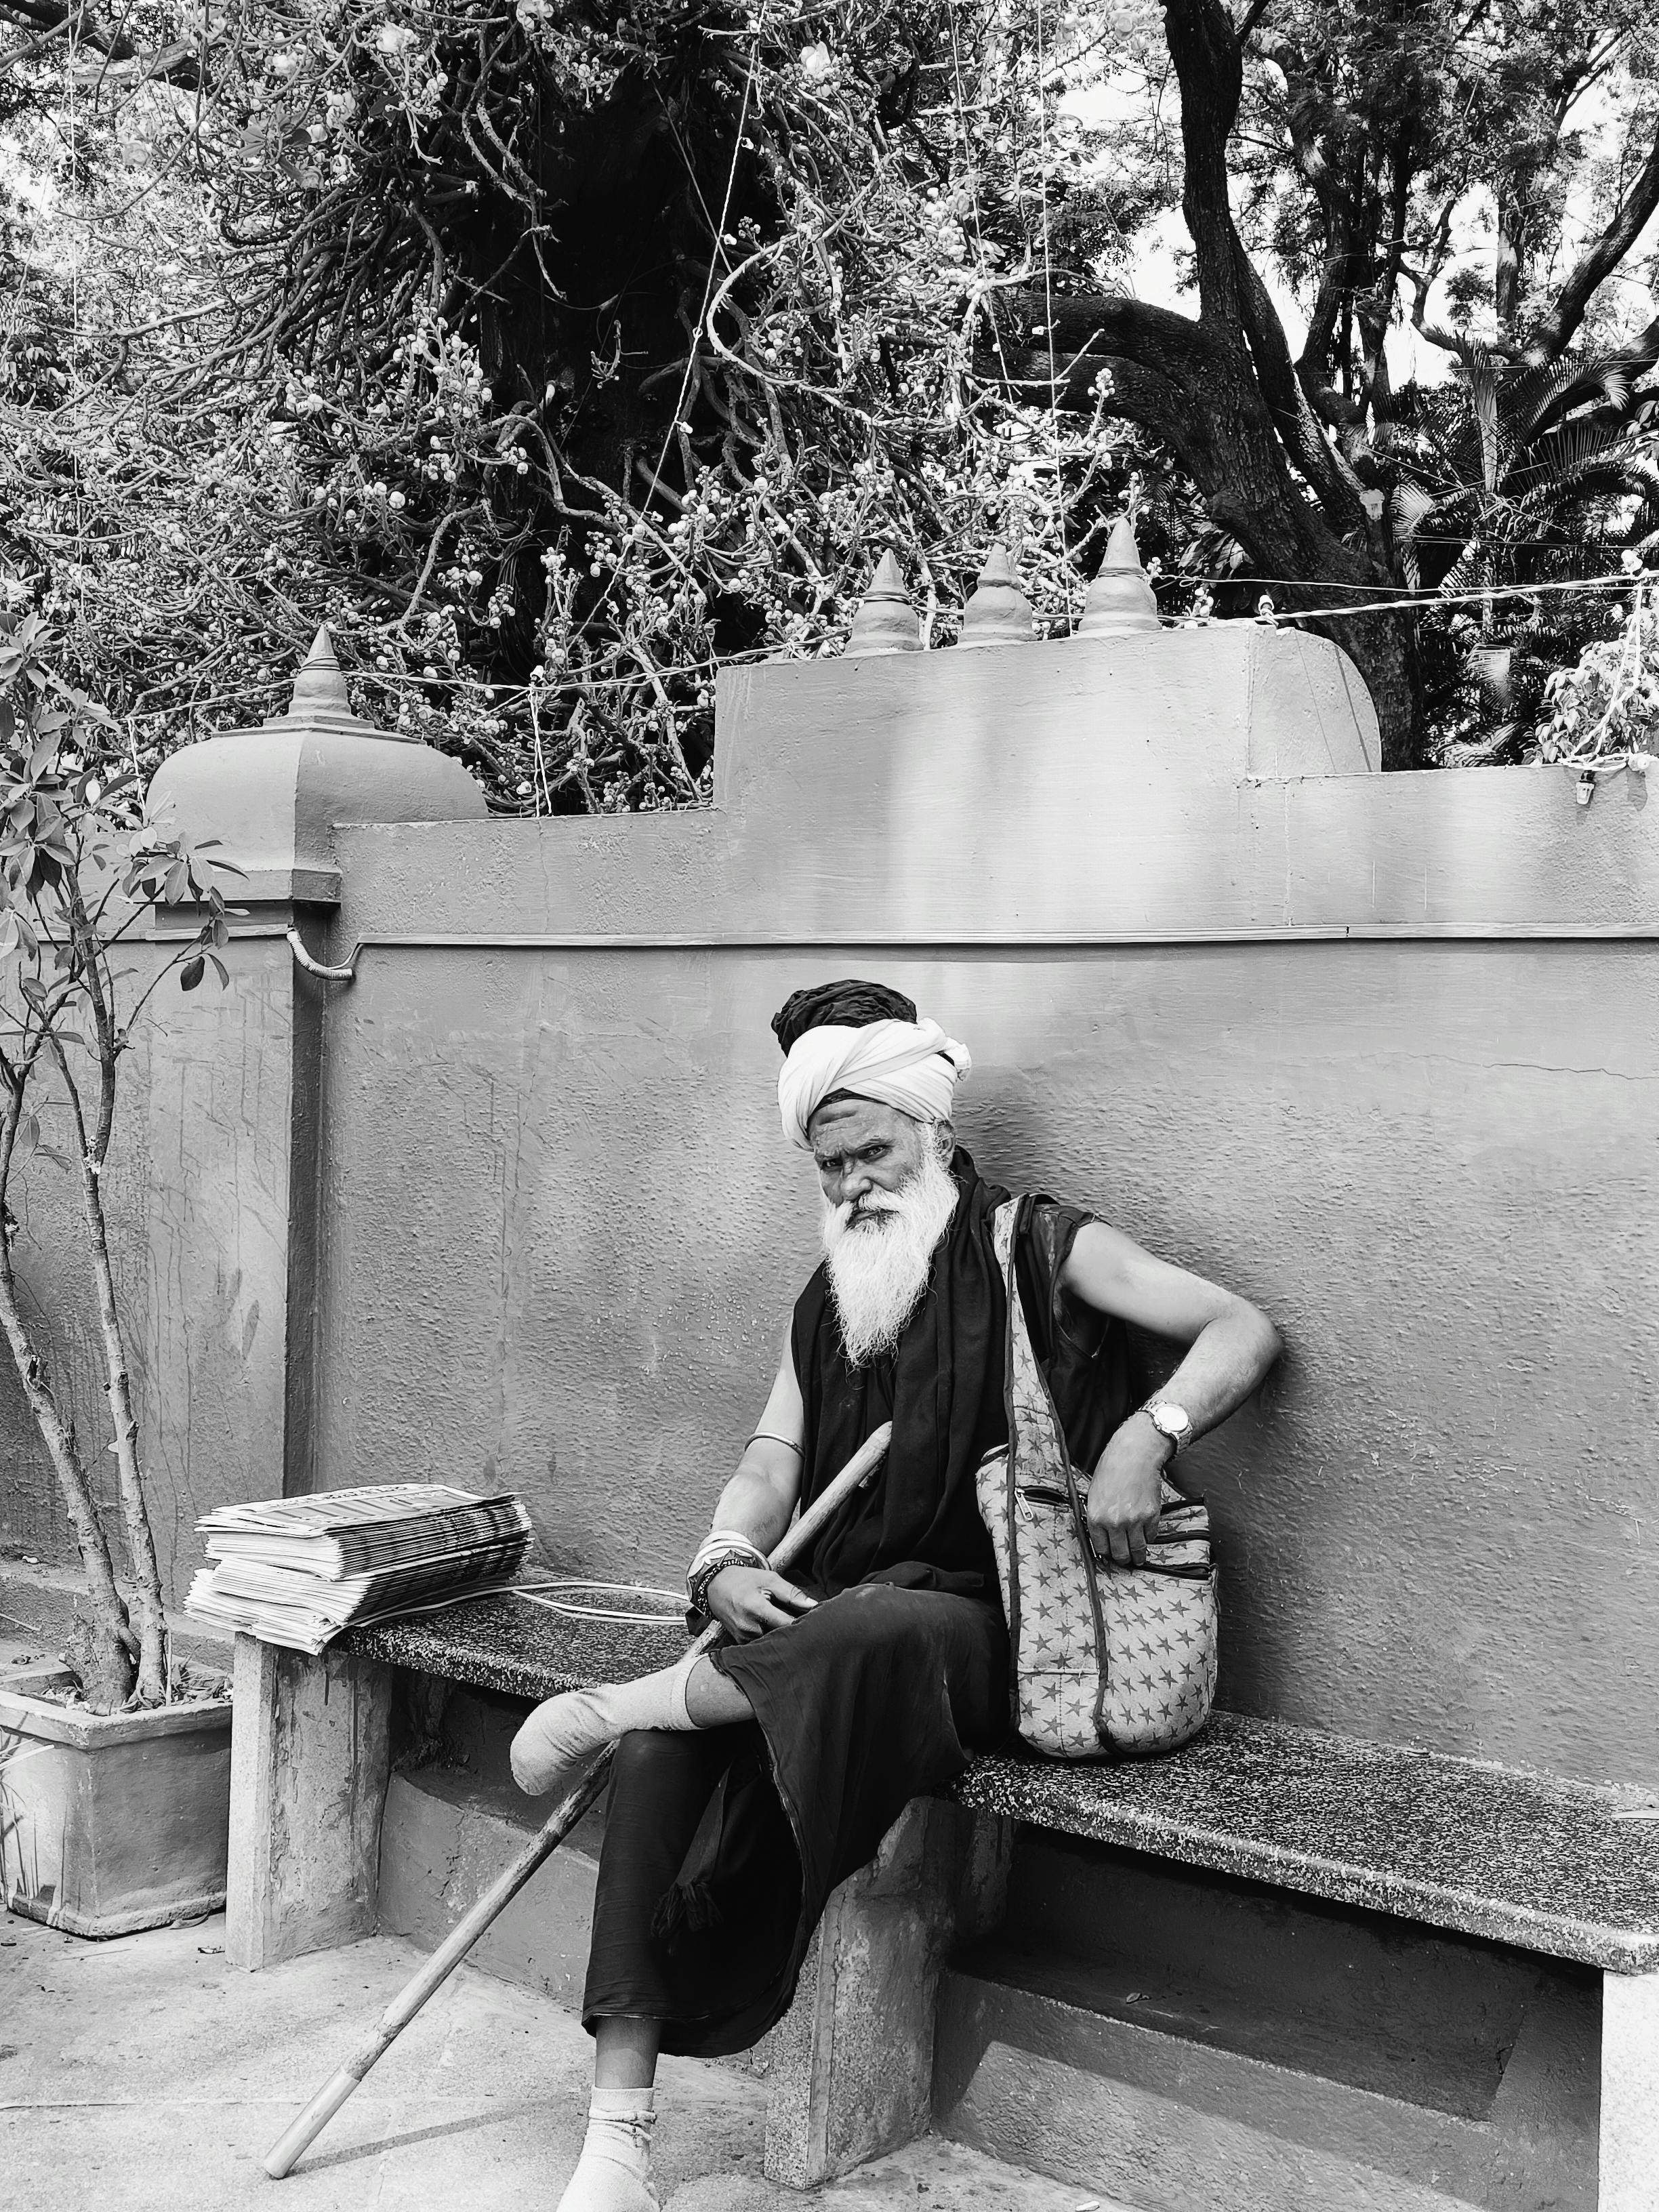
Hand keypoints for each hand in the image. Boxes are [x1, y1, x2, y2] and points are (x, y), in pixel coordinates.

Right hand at [703, 1565, 816, 1638]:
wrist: (716, 1586)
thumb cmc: (744, 1580)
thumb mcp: (769, 1579)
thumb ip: (792, 1593)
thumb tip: (812, 1605)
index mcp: (756, 1608)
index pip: (787, 1624)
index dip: (802, 1623)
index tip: (813, 1620)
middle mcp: (748, 1627)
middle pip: (781, 1636)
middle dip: (793, 1630)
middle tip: (802, 1622)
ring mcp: (743, 1637)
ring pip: (772, 1641)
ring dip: (782, 1634)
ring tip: (785, 1621)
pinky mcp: (741, 1642)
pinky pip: (762, 1643)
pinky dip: (770, 1636)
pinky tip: (772, 1626)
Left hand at [1085, 1416, 1168, 1567]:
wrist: (1133, 1455)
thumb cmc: (1110, 1470)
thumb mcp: (1094, 1495)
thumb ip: (1097, 1518)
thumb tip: (1101, 1538)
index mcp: (1096, 1518)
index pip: (1101, 1549)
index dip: (1107, 1554)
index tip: (1111, 1554)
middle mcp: (1114, 1523)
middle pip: (1120, 1554)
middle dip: (1122, 1559)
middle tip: (1125, 1559)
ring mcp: (1134, 1521)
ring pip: (1137, 1550)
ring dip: (1138, 1555)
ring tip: (1138, 1557)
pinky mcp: (1151, 1516)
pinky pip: (1151, 1536)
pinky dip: (1148, 1537)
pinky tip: (1144, 1533)